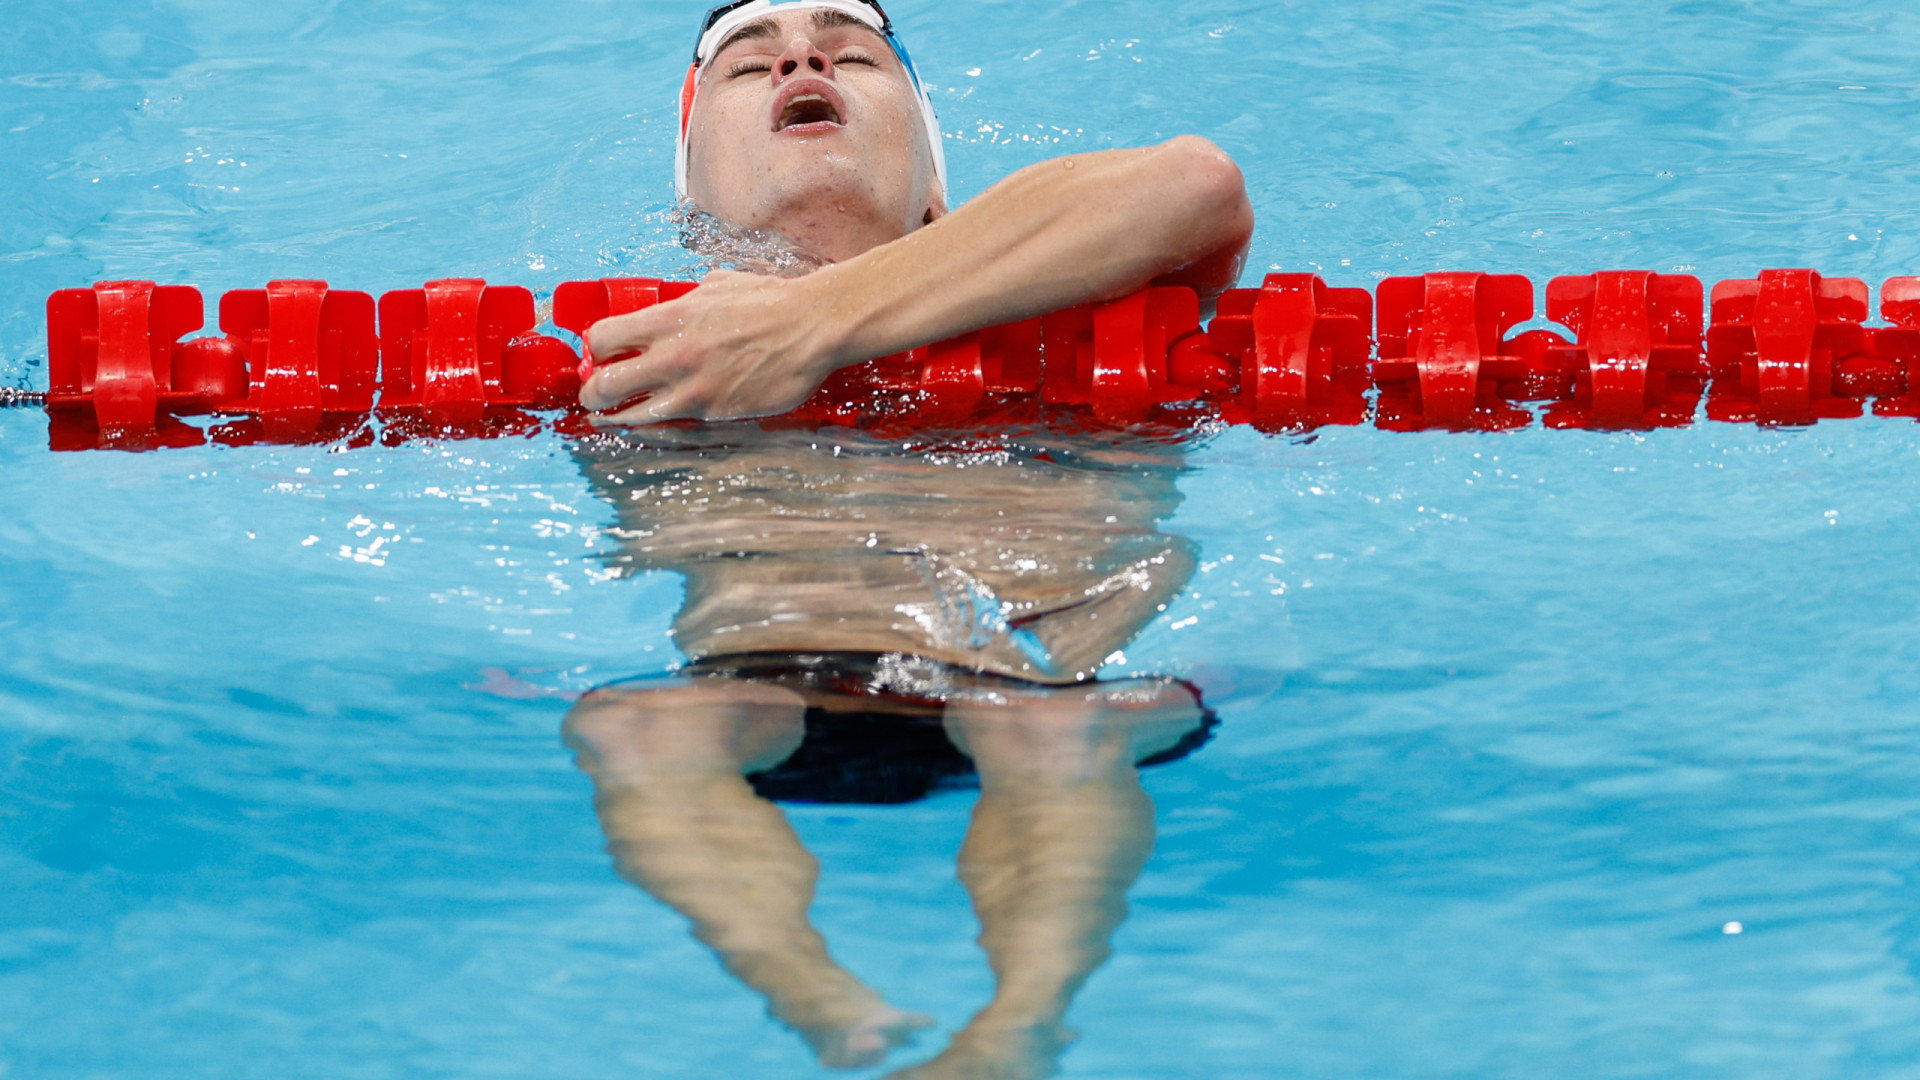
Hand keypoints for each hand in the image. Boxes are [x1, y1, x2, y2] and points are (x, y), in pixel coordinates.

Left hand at [579, 270, 842, 423]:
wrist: (811, 328)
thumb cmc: (770, 301)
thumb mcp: (718, 285)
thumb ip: (689, 298)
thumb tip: (682, 301)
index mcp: (669, 318)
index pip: (602, 338)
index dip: (595, 350)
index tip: (600, 355)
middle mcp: (672, 356)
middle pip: (604, 384)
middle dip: (592, 393)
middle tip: (594, 396)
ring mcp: (692, 389)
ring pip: (631, 415)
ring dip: (617, 418)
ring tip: (613, 418)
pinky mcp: (714, 412)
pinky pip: (673, 425)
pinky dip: (660, 425)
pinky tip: (658, 422)